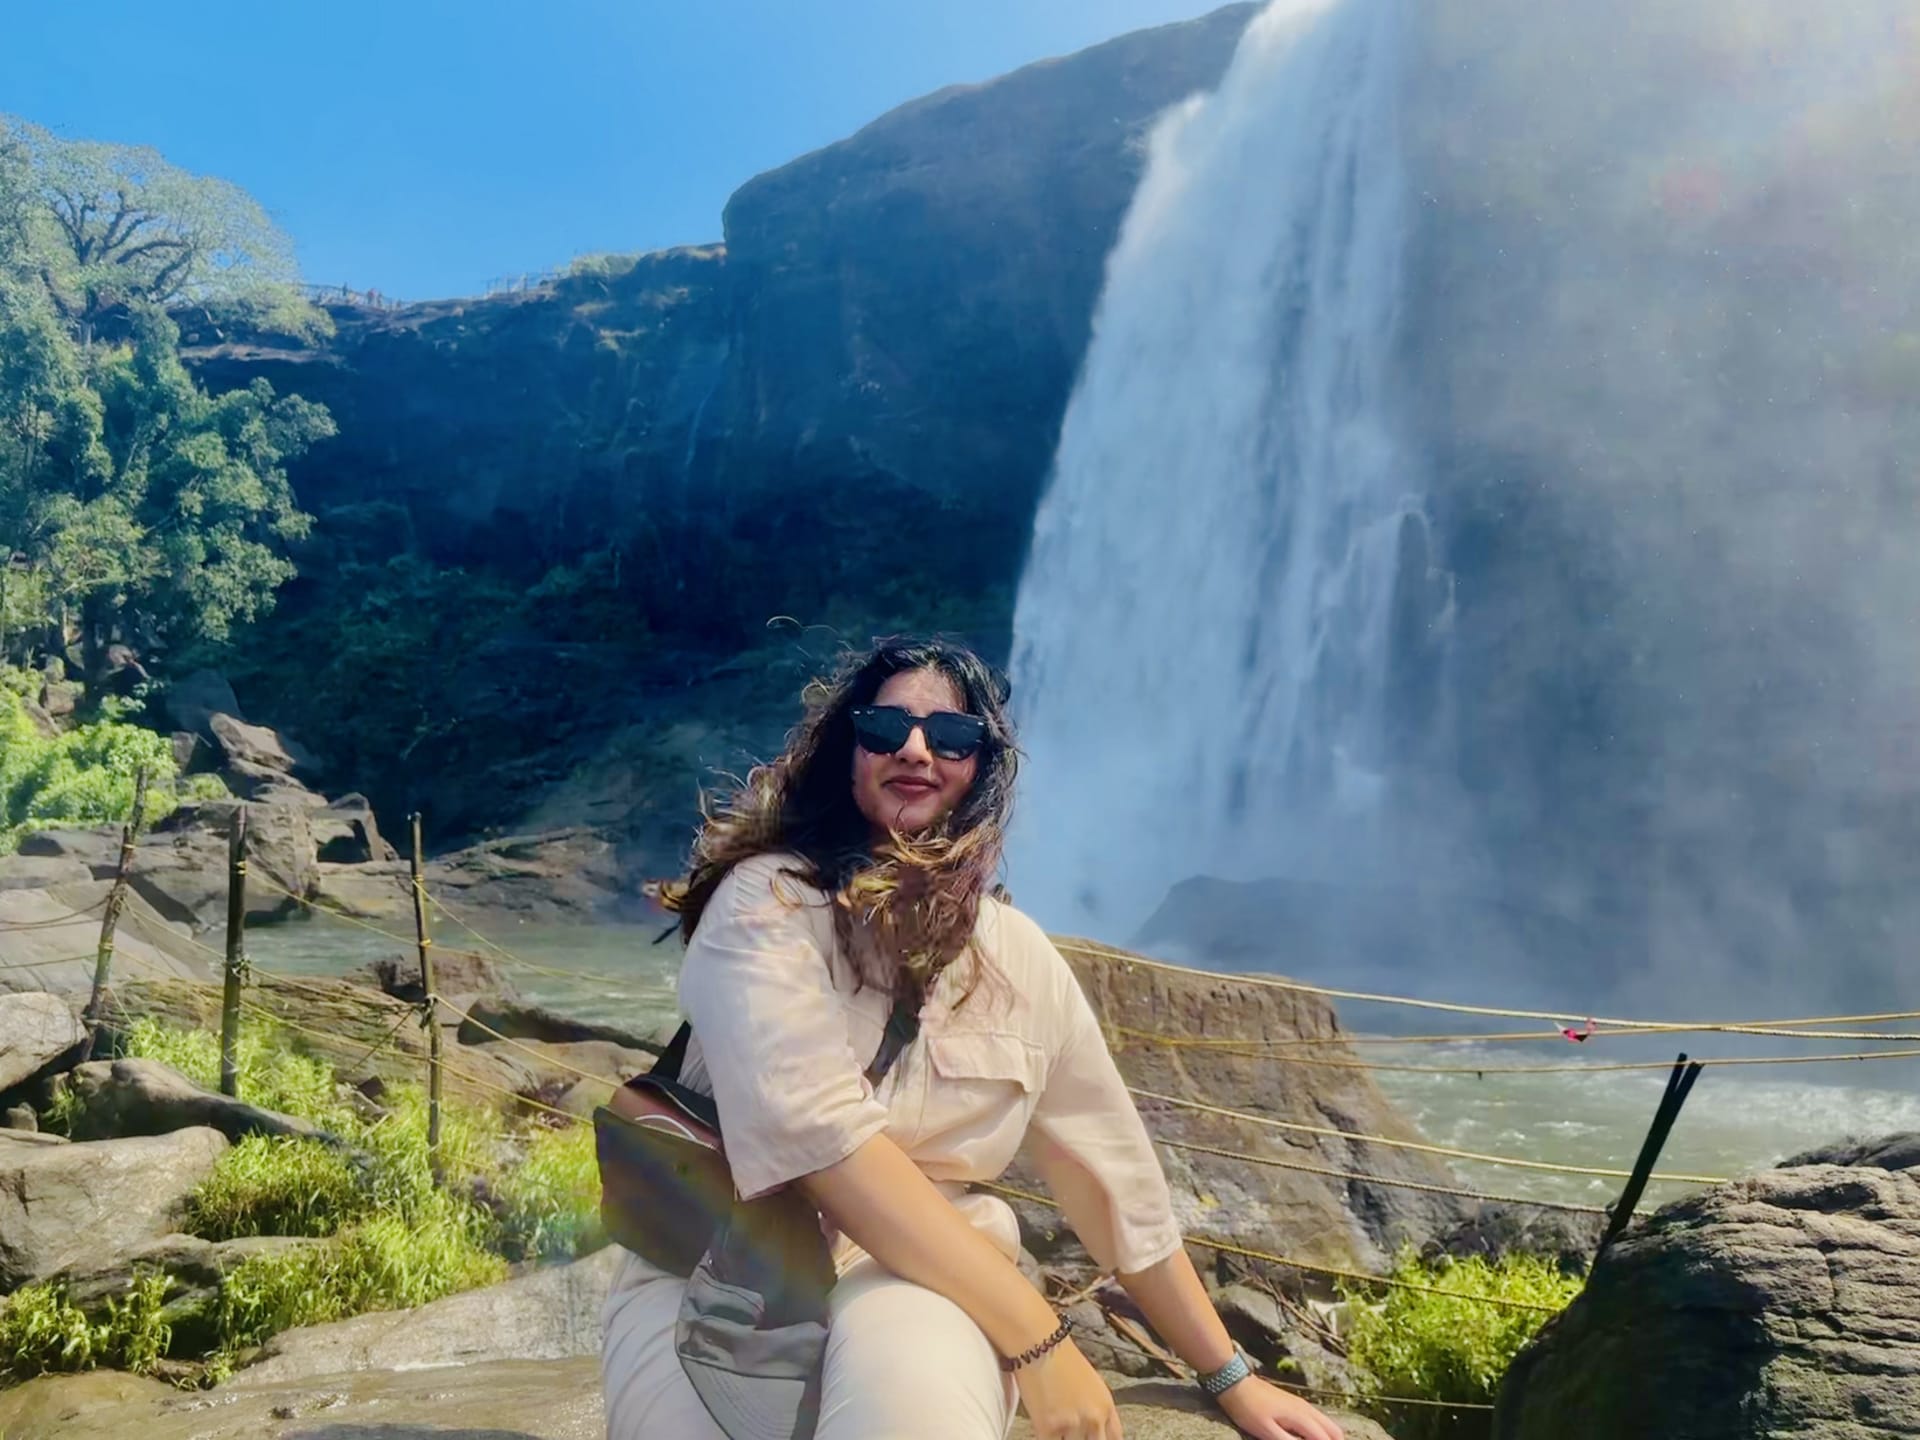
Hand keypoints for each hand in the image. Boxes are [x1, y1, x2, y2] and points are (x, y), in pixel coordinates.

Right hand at [1013, 1339, 1123, 1439]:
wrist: (1040, 1344)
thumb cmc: (1062, 1358)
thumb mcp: (1092, 1385)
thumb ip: (1097, 1410)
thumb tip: (1095, 1429)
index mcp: (1106, 1406)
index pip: (1115, 1439)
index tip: (1094, 1438)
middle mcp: (1093, 1418)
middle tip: (1072, 1433)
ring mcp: (1072, 1424)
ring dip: (1063, 1438)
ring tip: (1058, 1427)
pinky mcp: (1048, 1427)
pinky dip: (1046, 1438)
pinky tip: (1044, 1430)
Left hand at [1216, 1374, 1343, 1439]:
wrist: (1235, 1382)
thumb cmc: (1248, 1408)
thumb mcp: (1267, 1431)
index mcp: (1301, 1417)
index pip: (1326, 1438)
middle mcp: (1306, 1409)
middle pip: (1334, 1431)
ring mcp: (1301, 1404)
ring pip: (1326, 1423)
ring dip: (1327, 1437)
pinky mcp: (1294, 1403)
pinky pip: (1316, 1419)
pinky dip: (1319, 1431)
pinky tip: (1306, 1438)